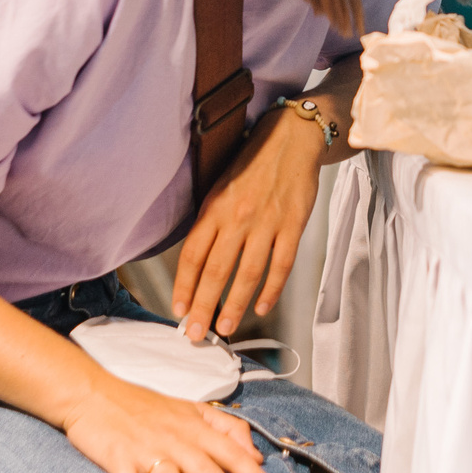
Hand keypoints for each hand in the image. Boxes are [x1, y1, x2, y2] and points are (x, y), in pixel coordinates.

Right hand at [57, 374, 281, 472]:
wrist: (93, 392)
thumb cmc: (145, 405)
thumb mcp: (190, 409)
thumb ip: (226, 429)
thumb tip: (256, 455)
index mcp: (194, 427)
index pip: (232, 454)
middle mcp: (174, 438)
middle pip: (206, 471)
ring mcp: (145, 449)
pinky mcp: (117, 459)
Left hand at [170, 109, 321, 341]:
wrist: (292, 138)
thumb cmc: (252, 162)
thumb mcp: (220, 185)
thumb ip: (210, 220)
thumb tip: (196, 262)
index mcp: (215, 207)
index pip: (192, 255)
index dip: (183, 286)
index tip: (178, 309)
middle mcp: (238, 217)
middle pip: (215, 272)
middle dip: (203, 308)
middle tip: (194, 335)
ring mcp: (267, 223)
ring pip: (247, 274)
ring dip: (235, 306)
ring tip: (224, 328)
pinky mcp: (293, 225)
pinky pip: (281, 265)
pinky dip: (271, 290)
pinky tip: (262, 307)